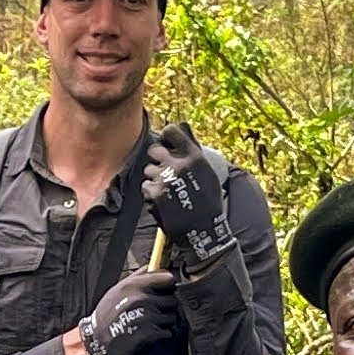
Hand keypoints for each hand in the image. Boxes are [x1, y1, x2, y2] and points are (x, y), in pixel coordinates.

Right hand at [77, 270, 187, 354]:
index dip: (168, 287)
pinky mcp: (150, 334)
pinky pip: (167, 333)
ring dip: (163, 324)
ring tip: (146, 326)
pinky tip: (146, 337)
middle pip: (173, 300)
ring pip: (172, 318)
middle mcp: (141, 298)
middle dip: (165, 309)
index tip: (163, 293)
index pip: (168, 278)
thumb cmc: (106, 318)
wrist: (96, 344)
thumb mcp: (116, 291)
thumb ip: (136, 278)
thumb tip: (152, 268)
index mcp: (134, 285)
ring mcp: (147, 316)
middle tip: (150, 315)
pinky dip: (160, 337)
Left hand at [141, 127, 235, 273]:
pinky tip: (164, 203)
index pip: (170, 130)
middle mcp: (179, 163)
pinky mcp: (155, 193)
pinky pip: (145, 187)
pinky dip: (152, 195)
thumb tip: (183, 124)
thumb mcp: (207, 171)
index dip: (166, 137)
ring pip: (148, 170)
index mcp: (194, 155)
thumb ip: (193, 148)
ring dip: (155, 180)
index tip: (167, 145)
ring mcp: (165, 178)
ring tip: (169, 192)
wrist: (204, 230)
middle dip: (157, 161)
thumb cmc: (208, 200)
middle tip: (166, 173)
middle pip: (154, 150)